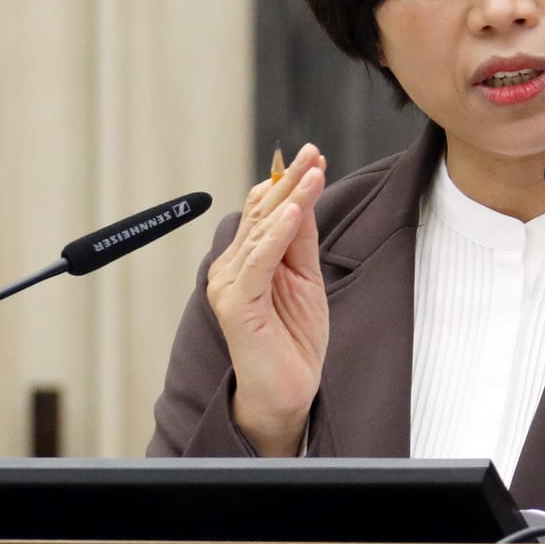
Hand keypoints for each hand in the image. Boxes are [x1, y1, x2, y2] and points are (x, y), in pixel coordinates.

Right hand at [205, 143, 328, 455]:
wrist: (286, 392)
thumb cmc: (294, 340)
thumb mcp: (305, 279)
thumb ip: (300, 241)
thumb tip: (303, 196)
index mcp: (246, 260)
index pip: (265, 211)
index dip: (288, 182)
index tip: (315, 156)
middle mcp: (231, 268)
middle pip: (261, 214)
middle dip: (289, 180)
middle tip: (313, 151)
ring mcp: (230, 285)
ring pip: (261, 232)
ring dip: (289, 199)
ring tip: (313, 173)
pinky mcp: (236, 305)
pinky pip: (258, 262)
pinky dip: (276, 235)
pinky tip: (293, 213)